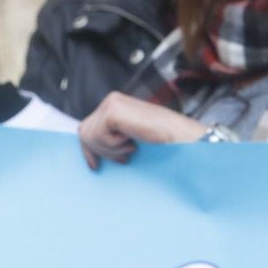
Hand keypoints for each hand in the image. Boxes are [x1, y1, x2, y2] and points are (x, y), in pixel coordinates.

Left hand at [78, 92, 206, 169]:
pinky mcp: (113, 111)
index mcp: (115, 105)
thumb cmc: (162, 141)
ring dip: (111, 150)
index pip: (87, 126)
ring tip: (132, 148)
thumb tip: (86, 142)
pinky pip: (99, 137)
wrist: (182, 137)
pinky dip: (115, 146)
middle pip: (85, 132)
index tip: (95, 166)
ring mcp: (111, 103)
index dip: (88, 148)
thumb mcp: (130, 138)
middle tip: (124, 159)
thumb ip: (112, 135)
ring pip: (90, 136)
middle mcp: (111, 101)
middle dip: (101, 151)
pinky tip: (133, 141)